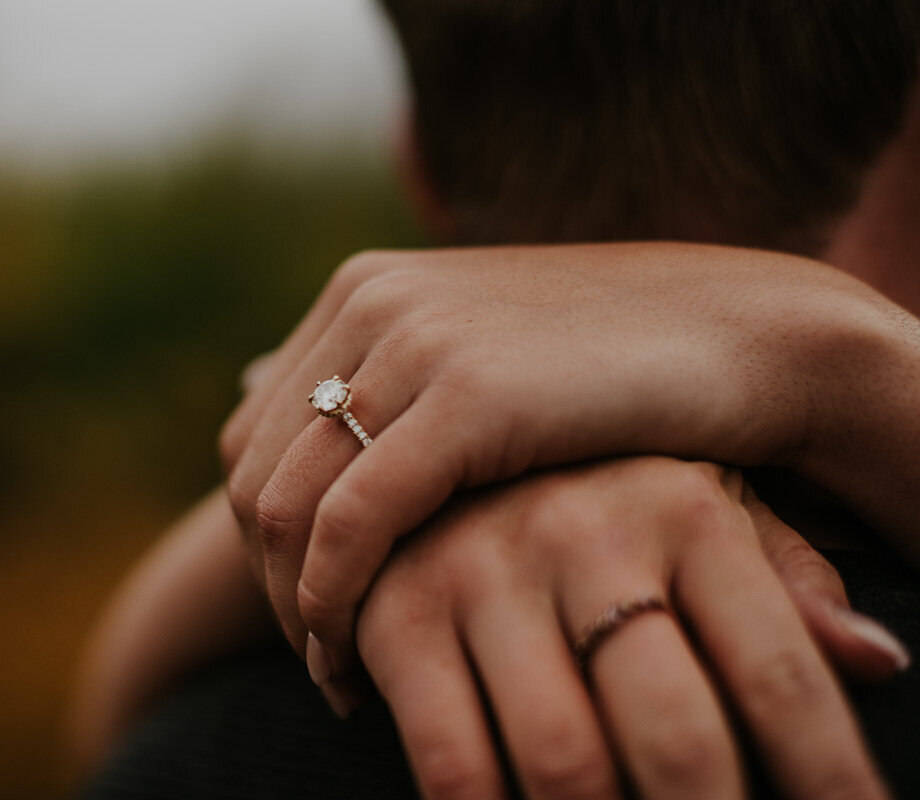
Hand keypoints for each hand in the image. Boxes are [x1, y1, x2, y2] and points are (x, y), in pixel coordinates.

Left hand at [221, 242, 919, 674]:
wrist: (745, 338)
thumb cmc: (611, 371)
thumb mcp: (478, 363)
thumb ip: (379, 384)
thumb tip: (255, 388)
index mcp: (364, 291)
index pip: (252, 434)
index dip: (259, 538)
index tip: (301, 610)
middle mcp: (372, 303)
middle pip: (255, 473)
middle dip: (267, 582)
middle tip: (313, 657)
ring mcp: (416, 339)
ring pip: (285, 502)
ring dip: (294, 608)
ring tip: (334, 674)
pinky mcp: (471, 392)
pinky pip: (352, 520)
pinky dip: (333, 601)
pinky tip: (355, 660)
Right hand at [353, 458, 899, 799]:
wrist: (439, 410)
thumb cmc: (599, 483)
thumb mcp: (701, 503)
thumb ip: (782, 583)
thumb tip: (880, 661)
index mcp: (682, 506)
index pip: (781, 672)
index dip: (831, 778)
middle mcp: (584, 530)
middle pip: (679, 736)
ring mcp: (483, 569)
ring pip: (565, 762)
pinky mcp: (396, 609)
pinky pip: (451, 758)